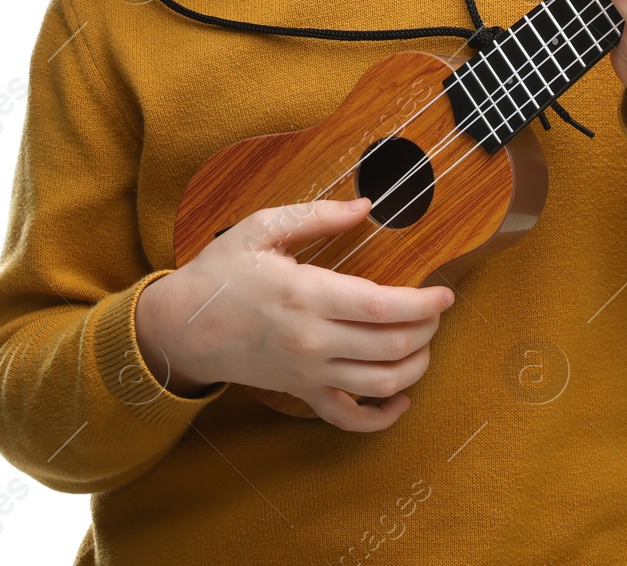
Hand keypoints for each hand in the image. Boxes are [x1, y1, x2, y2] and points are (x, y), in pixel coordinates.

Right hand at [133, 196, 454, 431]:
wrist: (182, 327)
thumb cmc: (221, 272)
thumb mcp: (261, 228)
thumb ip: (316, 216)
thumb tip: (365, 206)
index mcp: (307, 295)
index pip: (382, 306)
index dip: (422, 303)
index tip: (444, 294)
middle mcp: (313, 341)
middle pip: (391, 347)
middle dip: (426, 330)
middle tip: (436, 310)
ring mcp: (308, 374)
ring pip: (380, 385)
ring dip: (415, 366)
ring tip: (424, 342)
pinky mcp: (301, 394)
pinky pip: (349, 420)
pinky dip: (382, 418)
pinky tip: (399, 400)